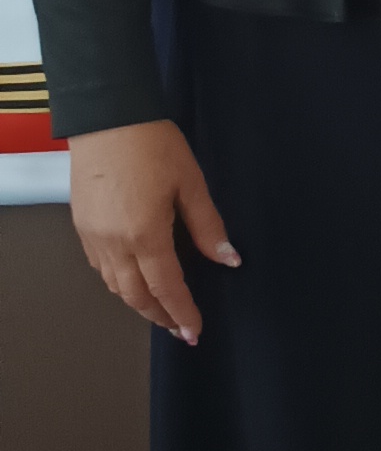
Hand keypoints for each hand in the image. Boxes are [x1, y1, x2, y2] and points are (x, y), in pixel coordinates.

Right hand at [67, 119, 235, 347]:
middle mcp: (114, 243)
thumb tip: (229, 260)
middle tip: (179, 329)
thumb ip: (208, 226)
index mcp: (145, 235)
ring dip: (138, 303)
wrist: (106, 117)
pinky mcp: (82, 226)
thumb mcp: (190, 183)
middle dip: (159, 316)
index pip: (166, 288)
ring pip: (114, 285)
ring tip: (160, 311)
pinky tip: (133, 281)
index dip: (182, 313)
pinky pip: (100, 267)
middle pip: (136, 295)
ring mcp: (93, 236)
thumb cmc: (153, 145)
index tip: (194, 333)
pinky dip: (119, 283)